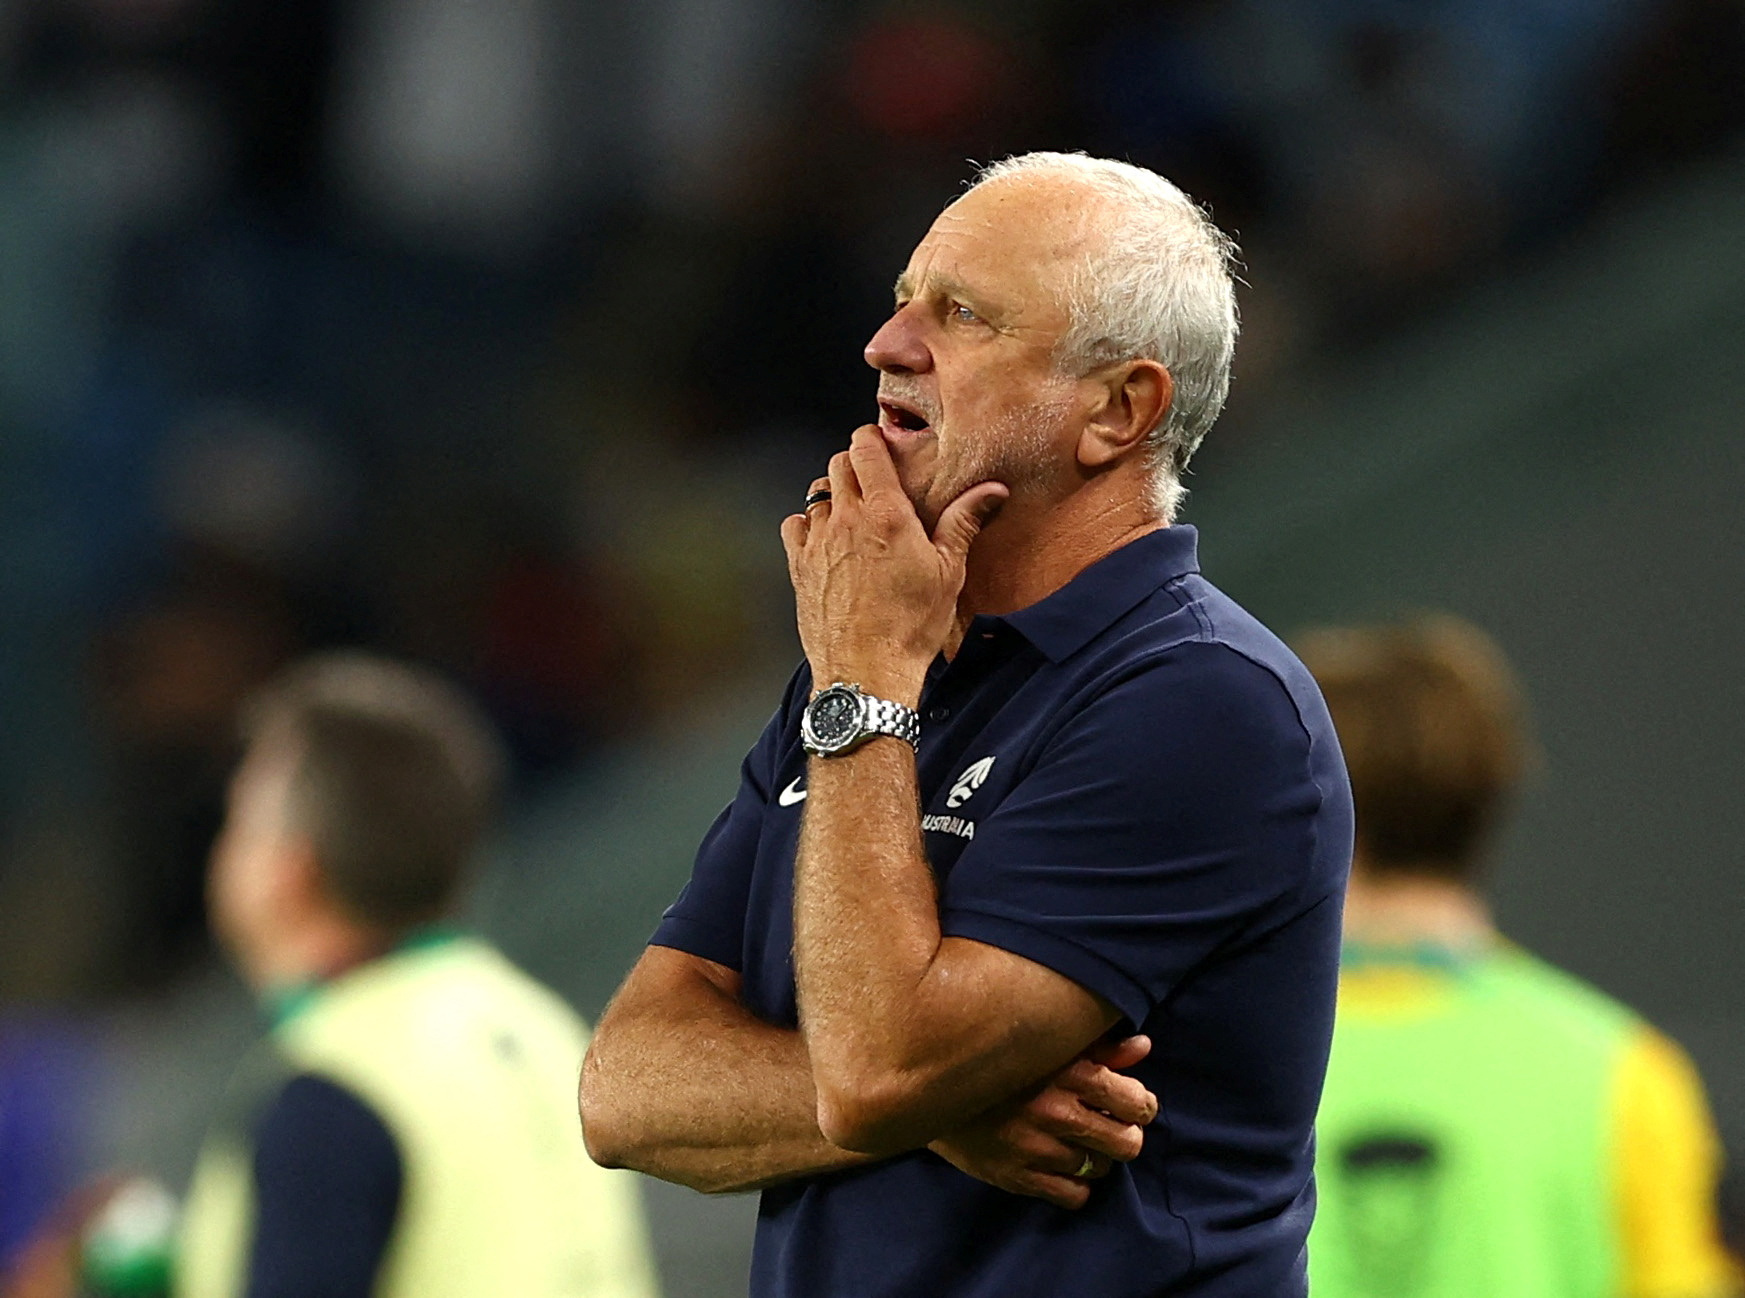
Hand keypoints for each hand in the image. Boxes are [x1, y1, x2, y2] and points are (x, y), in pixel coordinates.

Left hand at [780, 426, 1007, 705]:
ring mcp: (818, 543)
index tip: (880, 442)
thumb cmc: (912, 625)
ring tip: (853, 513)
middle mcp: (846, 520)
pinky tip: (825, 539)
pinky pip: (795, 526)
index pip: (865, 448)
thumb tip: (992, 489)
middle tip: (874, 480)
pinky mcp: (799, 567)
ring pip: (817, 495)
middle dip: (855, 464)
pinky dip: (808, 524)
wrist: (867, 671)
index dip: (871, 438)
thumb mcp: (949, 572)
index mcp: (886, 514)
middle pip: (838, 465)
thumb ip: (963, 521)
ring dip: (834, 495)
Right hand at [927, 1035, 1155, 1209]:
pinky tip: (1064, 1166)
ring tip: (1081, 1142)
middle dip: (1126, 1135)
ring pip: (1100, 1169)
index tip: (1130, 1103)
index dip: (1140, 1105)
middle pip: (1126, 1142)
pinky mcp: (1017, 1176)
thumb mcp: (1050, 1045)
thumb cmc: (1001, 1061)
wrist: (931, 1089)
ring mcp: (1035, 1147)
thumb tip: (1143, 1048)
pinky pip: (1073, 1196)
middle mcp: (1055, 1110)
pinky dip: (1076, 1185)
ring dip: (1097, 1157)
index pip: (1135, 1101)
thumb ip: (1099, 1047)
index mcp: (1067, 1070)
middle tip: (1112, 1127)